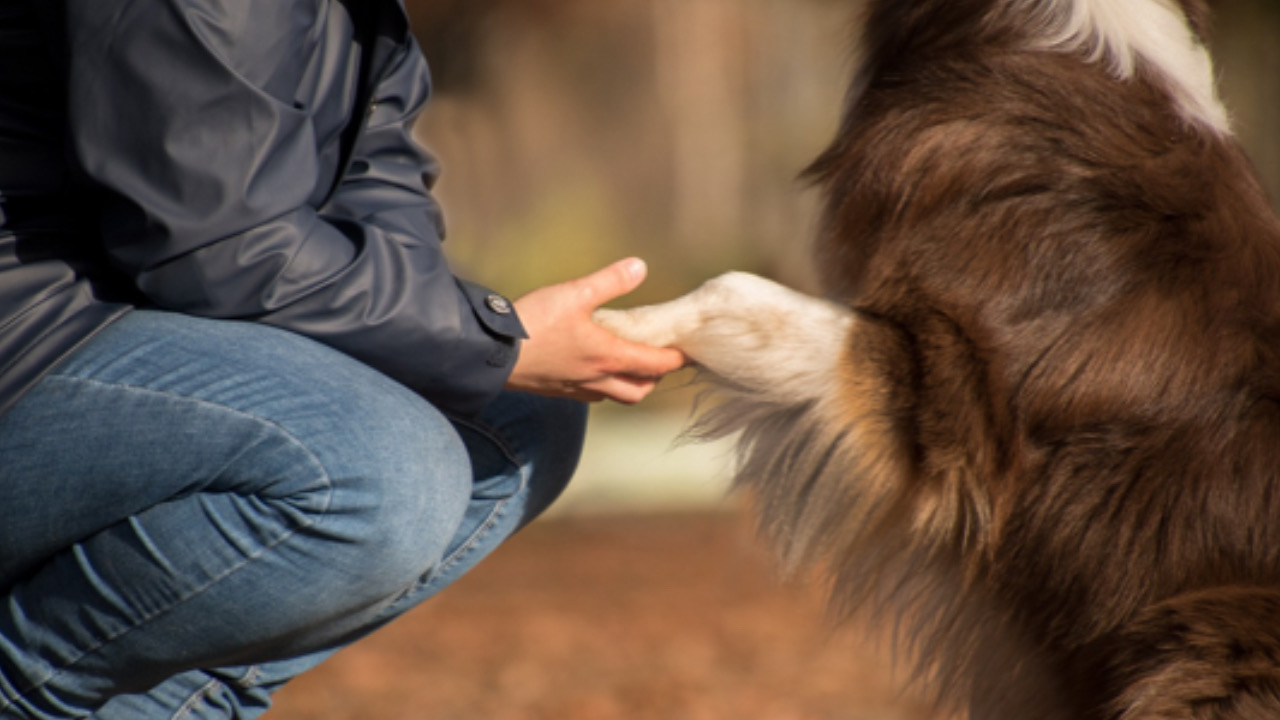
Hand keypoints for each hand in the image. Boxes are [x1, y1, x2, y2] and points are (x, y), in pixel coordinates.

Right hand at [505, 258, 687, 403]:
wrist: (490, 353)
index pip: (656, 365)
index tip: (687, 352)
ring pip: (615, 396)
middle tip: (659, 360)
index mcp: (608, 356)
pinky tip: (593, 369)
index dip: (675, 359)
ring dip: (629, 384)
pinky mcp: (557, 390)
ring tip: (630, 365)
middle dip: (654, 378)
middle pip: (639, 390)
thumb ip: (609, 281)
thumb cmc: (534, 324)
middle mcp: (597, 379)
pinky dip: (603, 386)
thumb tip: (639, 267)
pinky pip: (590, 395)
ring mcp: (576, 388)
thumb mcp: (574, 294)